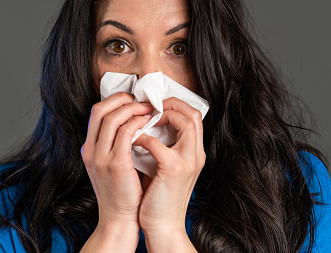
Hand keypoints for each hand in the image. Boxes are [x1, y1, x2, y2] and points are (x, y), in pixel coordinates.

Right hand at [80, 92, 153, 251]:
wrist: (119, 220)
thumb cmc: (122, 193)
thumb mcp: (111, 165)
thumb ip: (116, 145)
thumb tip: (134, 122)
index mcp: (89, 149)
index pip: (96, 112)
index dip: (114, 100)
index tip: (132, 99)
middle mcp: (90, 150)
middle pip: (101, 109)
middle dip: (123, 99)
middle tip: (142, 99)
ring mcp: (100, 156)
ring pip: (113, 117)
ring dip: (134, 108)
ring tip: (149, 108)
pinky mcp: (115, 163)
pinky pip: (126, 132)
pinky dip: (138, 122)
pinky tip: (149, 122)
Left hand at [133, 97, 204, 250]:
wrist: (162, 226)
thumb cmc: (158, 197)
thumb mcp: (167, 168)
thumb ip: (164, 147)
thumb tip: (147, 125)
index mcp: (195, 153)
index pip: (194, 116)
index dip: (176, 106)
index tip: (156, 106)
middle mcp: (196, 155)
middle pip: (194, 114)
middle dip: (171, 104)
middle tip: (150, 107)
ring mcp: (187, 161)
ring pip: (185, 121)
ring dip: (162, 116)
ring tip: (144, 121)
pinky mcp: (173, 169)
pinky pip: (158, 143)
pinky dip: (143, 137)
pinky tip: (133, 141)